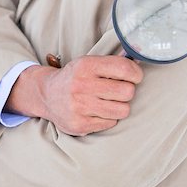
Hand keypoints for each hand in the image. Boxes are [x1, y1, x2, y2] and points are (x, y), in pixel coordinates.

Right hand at [4, 55, 143, 135]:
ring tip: (109, 102)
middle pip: (127, 91)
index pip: (124, 69)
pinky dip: (108, 118)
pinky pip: (111, 123)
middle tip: (119, 90)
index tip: (135, 77)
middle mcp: (82, 85)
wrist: (46, 95)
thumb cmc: (75, 77)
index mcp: (86, 66)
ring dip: (120, 106)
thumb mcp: (89, 63)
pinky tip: (98, 111)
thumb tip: (139, 62)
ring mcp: (80, 107)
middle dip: (127, 91)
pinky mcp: (80, 124)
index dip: (136, 74)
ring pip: (123, 110)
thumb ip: (112, 63)